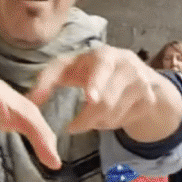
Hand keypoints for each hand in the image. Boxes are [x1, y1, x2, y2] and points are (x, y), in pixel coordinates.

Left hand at [27, 46, 181, 141]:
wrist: (135, 73)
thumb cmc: (92, 69)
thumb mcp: (69, 68)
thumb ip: (47, 79)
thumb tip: (31, 100)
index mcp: (106, 54)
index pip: (101, 68)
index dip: (95, 82)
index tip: (91, 97)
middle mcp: (127, 65)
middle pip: (106, 101)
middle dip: (87, 118)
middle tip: (73, 127)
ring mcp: (142, 82)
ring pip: (114, 114)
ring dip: (97, 123)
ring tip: (90, 117)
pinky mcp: (150, 99)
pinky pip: (125, 121)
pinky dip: (111, 124)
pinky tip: (108, 116)